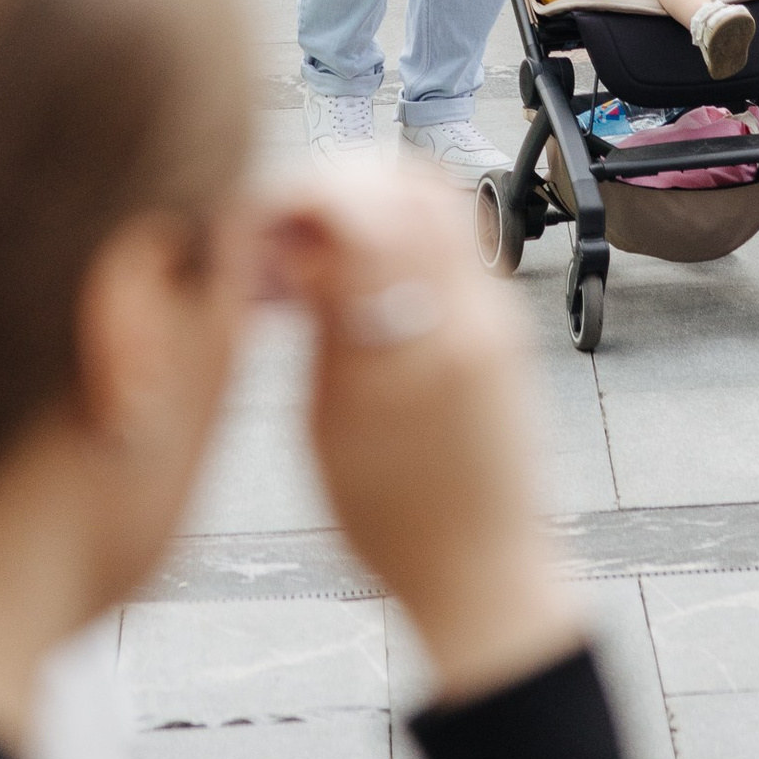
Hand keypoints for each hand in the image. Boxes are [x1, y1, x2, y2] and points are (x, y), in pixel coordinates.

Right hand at [261, 155, 578, 704]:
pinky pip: (450, 239)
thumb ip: (321, 322)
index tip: (255, 217)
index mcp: (419, 342)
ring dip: (368, 200)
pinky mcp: (502, 323)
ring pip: (435, 200)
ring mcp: (496, 312)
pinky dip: (396, 232)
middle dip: (334, 182)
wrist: (485, 575)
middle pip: (407, 182)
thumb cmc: (393, 522)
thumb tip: (292, 241)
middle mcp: (471, 311)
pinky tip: (352, 276)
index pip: (362, 210)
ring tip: (312, 251)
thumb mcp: (327, 426)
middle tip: (282, 223)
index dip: (298, 195)